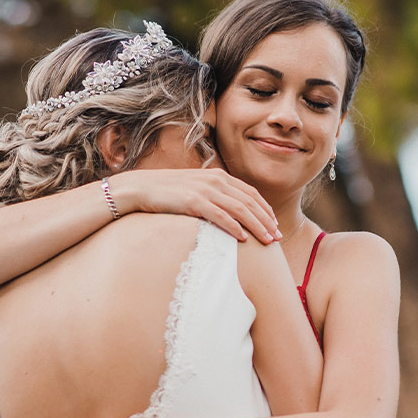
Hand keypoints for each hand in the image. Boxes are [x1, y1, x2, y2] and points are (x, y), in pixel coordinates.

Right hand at [108, 169, 278, 243]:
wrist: (140, 188)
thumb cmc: (167, 194)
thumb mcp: (195, 190)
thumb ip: (213, 197)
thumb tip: (228, 214)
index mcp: (218, 177)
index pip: (250, 193)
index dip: (265, 210)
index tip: (275, 225)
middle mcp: (215, 180)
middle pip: (250, 202)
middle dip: (266, 220)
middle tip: (277, 237)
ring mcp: (205, 190)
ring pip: (240, 210)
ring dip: (257, 226)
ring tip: (267, 241)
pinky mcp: (194, 201)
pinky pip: (220, 216)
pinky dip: (234, 227)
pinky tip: (244, 239)